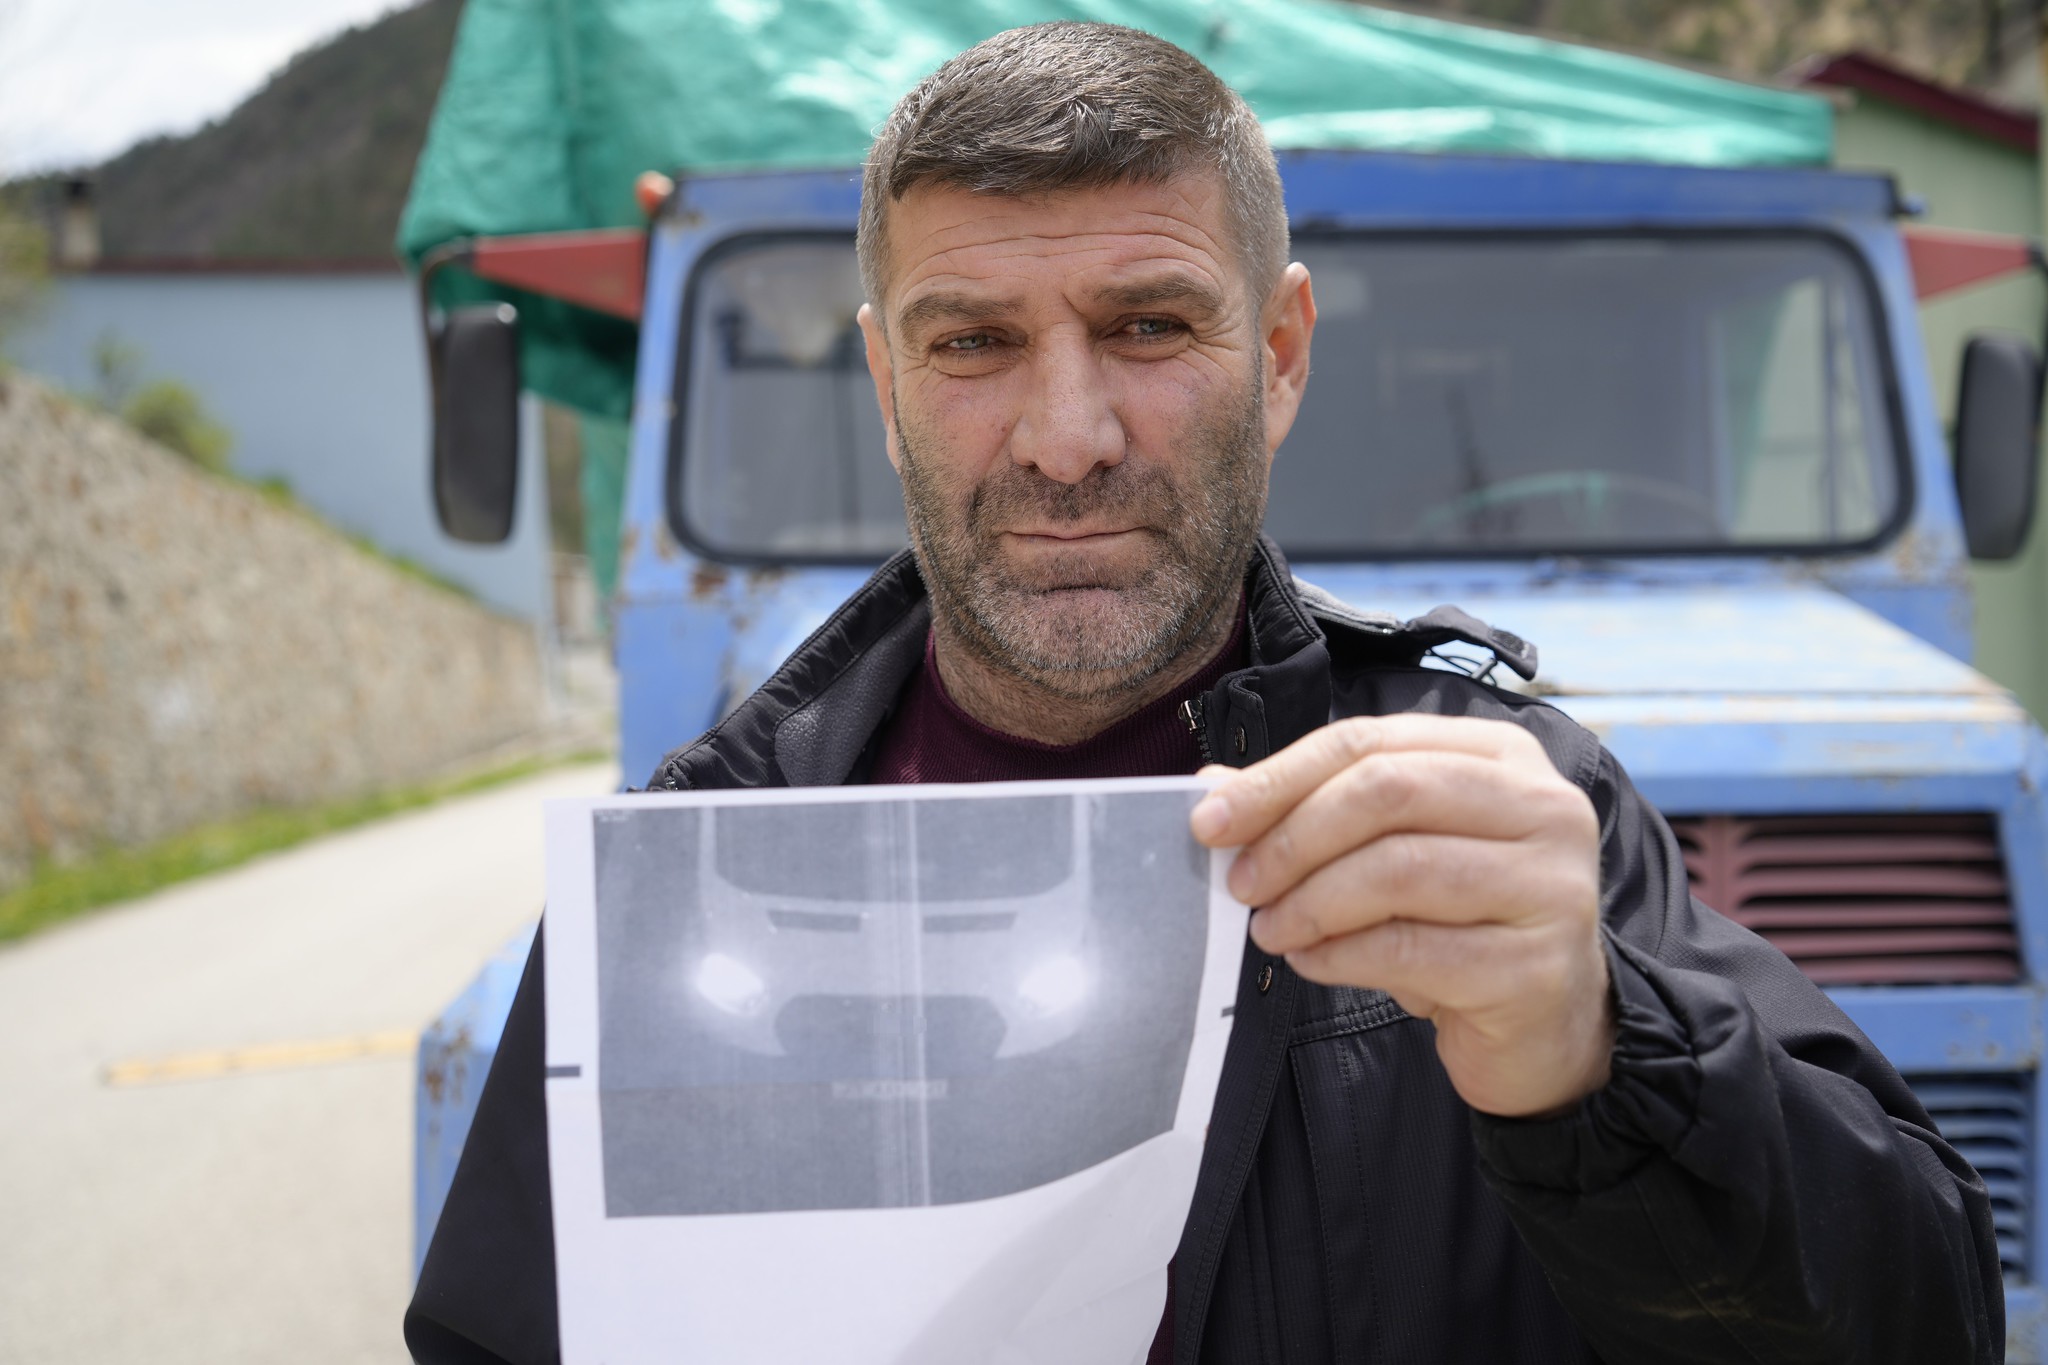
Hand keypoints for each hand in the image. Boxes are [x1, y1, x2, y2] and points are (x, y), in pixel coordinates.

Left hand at [1190, 715, 1611, 1117]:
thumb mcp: (1390, 853)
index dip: (1279, 778)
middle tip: (1239, 882)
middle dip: (1293, 836)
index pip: (1370, 740)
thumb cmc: (1459, 925)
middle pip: (1388, 792)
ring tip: (1269, 929)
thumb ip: (1312, 810)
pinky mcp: (1536, 967)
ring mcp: (1550, 887)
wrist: (1543, 1029)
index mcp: (1503, 757)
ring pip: (1399, 869)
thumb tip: (1212, 787)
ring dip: (1311, 901)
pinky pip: (1411, 949)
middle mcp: (1544, 807)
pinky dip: (1340, 954)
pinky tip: (1309, 961)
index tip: (1210, 820)